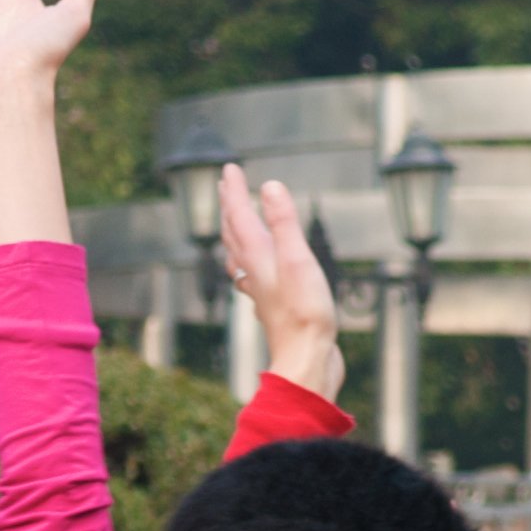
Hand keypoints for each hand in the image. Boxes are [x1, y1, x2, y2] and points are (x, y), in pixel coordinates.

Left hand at [216, 165, 343, 398]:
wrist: (306, 361)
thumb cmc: (304, 314)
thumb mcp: (298, 259)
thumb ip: (283, 223)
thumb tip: (269, 186)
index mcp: (257, 256)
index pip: (239, 215)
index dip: (234, 190)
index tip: (229, 168)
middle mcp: (253, 271)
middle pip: (233, 233)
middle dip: (228, 207)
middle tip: (224, 186)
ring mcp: (261, 289)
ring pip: (239, 254)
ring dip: (234, 232)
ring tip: (232, 220)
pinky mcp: (273, 305)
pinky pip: (252, 274)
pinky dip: (249, 259)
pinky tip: (253, 269)